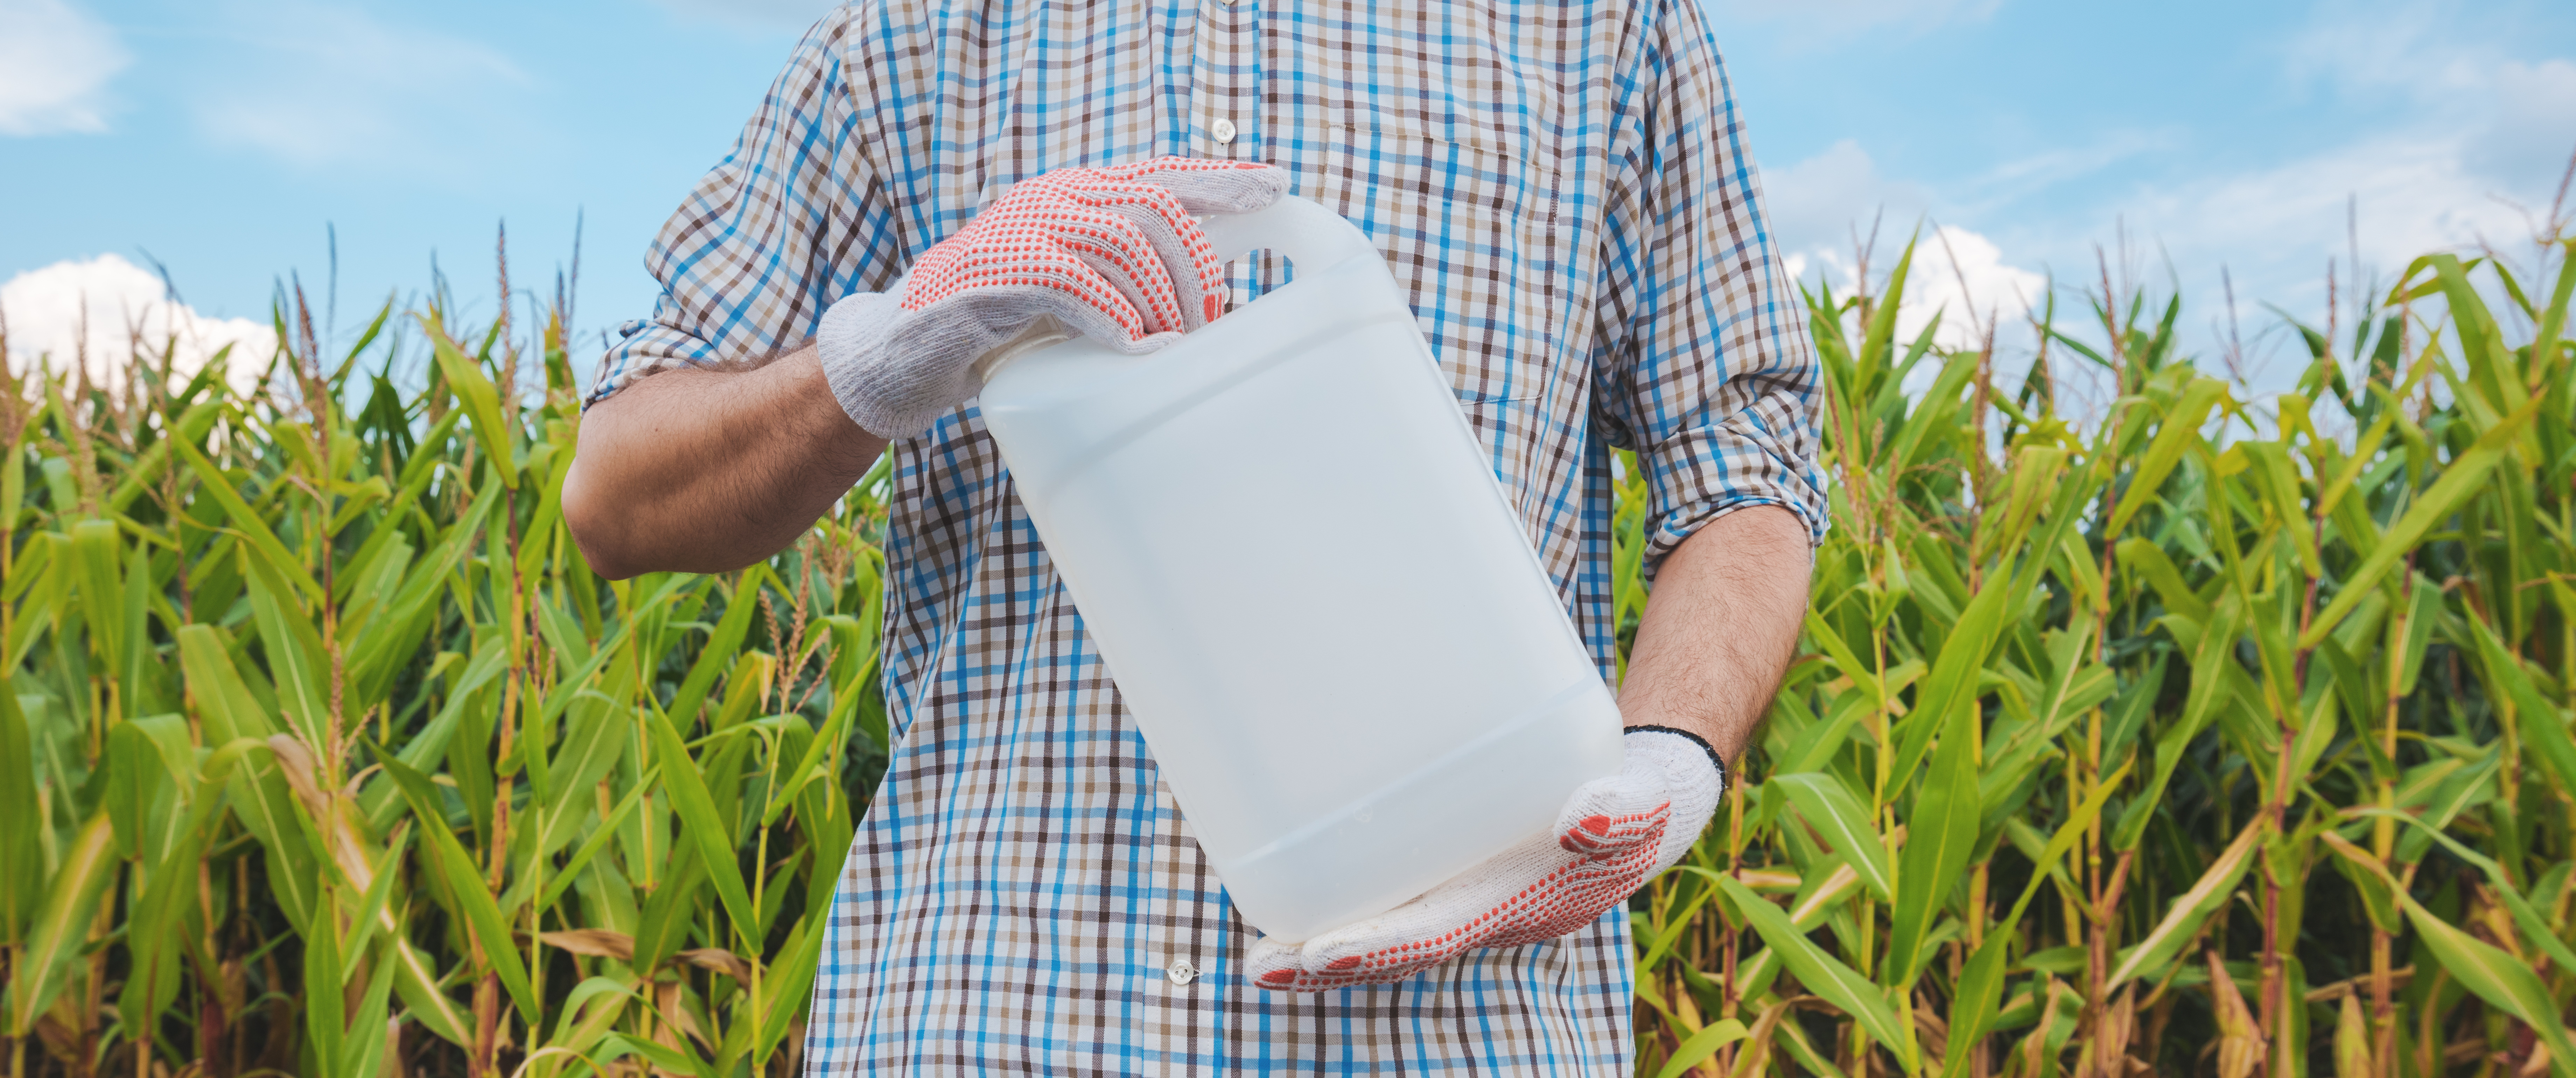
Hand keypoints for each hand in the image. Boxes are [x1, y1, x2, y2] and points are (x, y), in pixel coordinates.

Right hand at [815, 156, 1288, 438]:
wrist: (901, 353)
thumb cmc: (997, 329)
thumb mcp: (1072, 298)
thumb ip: (1122, 287)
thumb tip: (1204, 315)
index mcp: (1073, 197)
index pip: (1158, 173)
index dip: (1219, 180)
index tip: (1275, 188)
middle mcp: (1050, 201)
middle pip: (1151, 204)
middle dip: (1195, 260)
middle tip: (1212, 316)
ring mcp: (1019, 232)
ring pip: (1119, 240)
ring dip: (1160, 296)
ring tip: (1175, 344)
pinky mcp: (993, 276)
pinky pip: (1071, 286)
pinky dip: (1113, 319)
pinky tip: (1135, 350)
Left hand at [1246, 729, 1722, 990]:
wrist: (1633, 808)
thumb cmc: (1632, 806)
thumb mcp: (1637, 804)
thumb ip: (1616, 812)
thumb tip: (1576, 819)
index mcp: (1515, 906)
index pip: (1434, 934)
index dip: (1376, 946)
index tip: (1317, 952)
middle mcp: (1479, 916)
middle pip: (1394, 950)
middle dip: (1326, 964)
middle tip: (1259, 966)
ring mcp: (1461, 901)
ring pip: (1383, 934)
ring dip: (1320, 948)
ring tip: (1258, 952)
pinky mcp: (1449, 874)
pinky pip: (1390, 900)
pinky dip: (1343, 904)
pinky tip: (1298, 886)